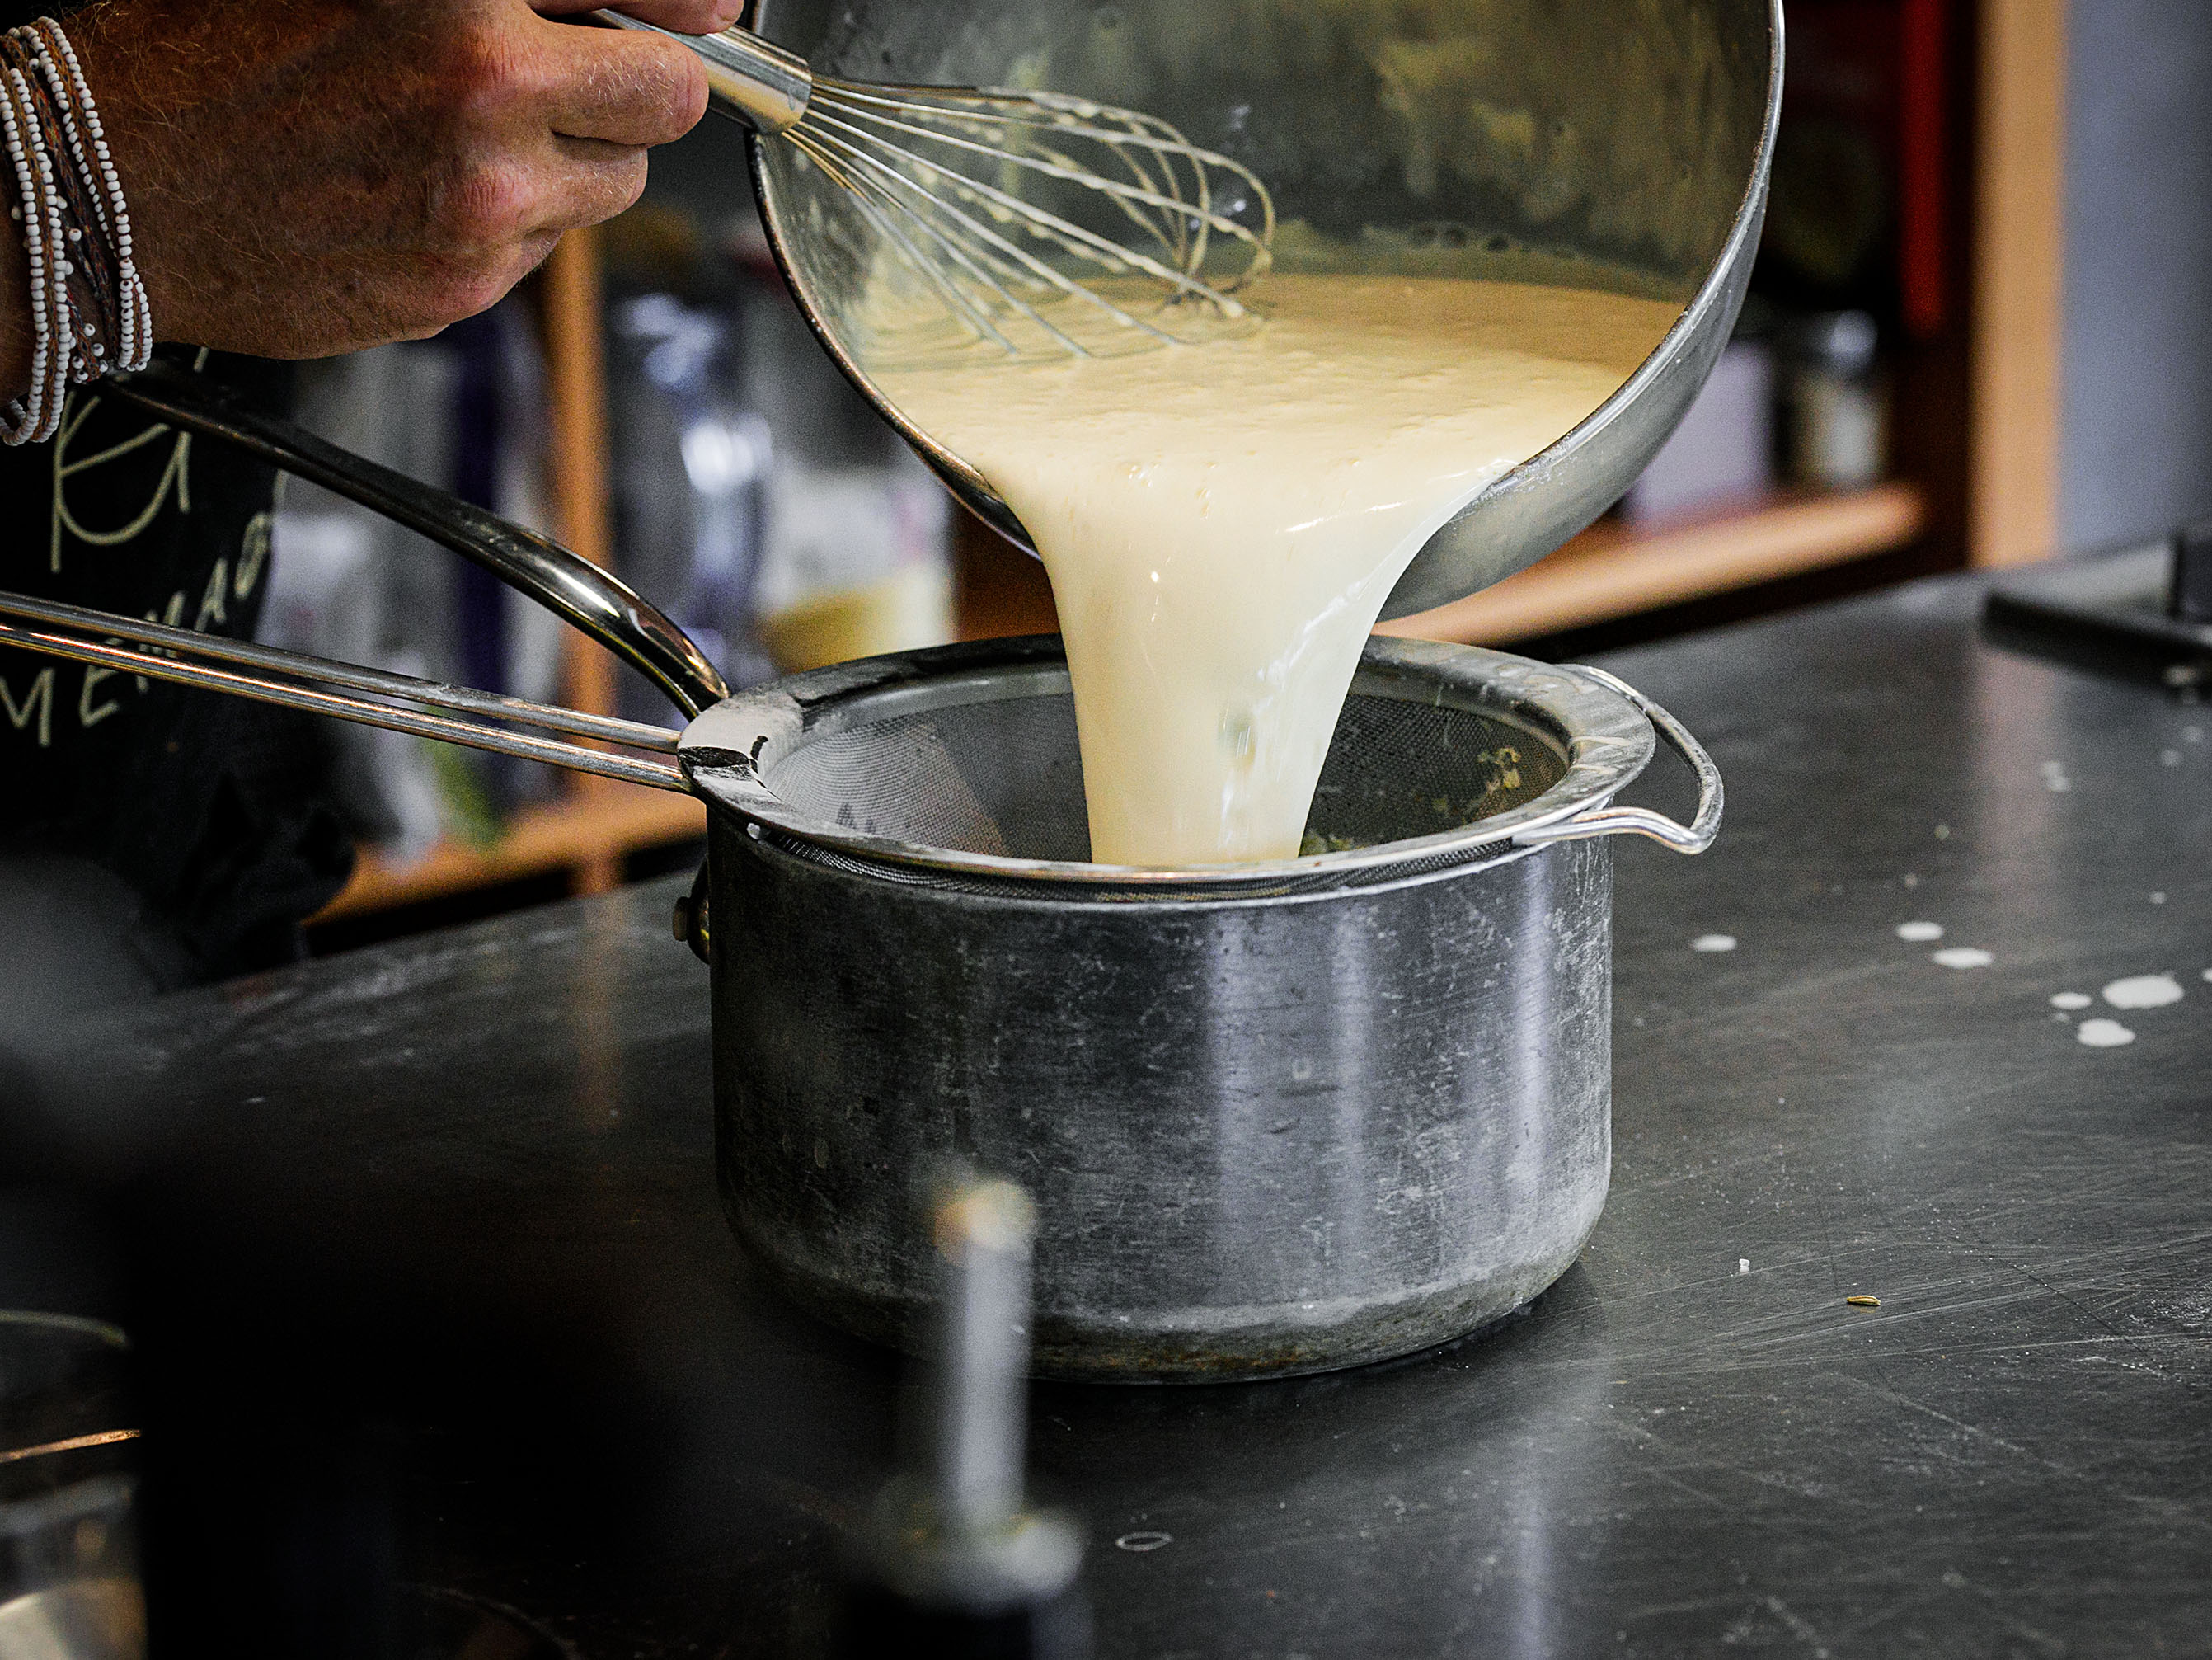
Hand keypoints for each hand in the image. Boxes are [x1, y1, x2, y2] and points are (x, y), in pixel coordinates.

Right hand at [5, 0, 736, 381]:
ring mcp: (480, 204)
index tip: (698, 14)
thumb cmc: (210, 53)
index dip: (688, 10)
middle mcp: (484, 95)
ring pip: (610, 188)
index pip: (660, 5)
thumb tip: (675, 1)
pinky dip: (506, 226)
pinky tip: (418, 193)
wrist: (110, 182)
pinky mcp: (462, 287)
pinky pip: (542, 253)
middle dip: (634, 90)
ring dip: (566, 163)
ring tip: (463, 139)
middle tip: (576, 79)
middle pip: (668, 103)